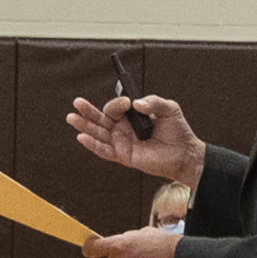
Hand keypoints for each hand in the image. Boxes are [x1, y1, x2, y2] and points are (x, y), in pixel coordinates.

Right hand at [66, 92, 203, 185]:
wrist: (184, 153)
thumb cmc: (177, 132)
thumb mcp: (169, 109)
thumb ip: (154, 101)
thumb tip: (136, 102)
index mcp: (131, 116)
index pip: (115, 108)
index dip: (117, 104)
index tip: (126, 104)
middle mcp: (123, 128)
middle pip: (100, 118)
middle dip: (87, 111)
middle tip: (77, 102)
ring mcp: (121, 142)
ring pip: (97, 133)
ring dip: (84, 125)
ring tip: (72, 118)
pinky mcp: (122, 156)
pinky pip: (104, 150)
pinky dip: (92, 145)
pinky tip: (82, 137)